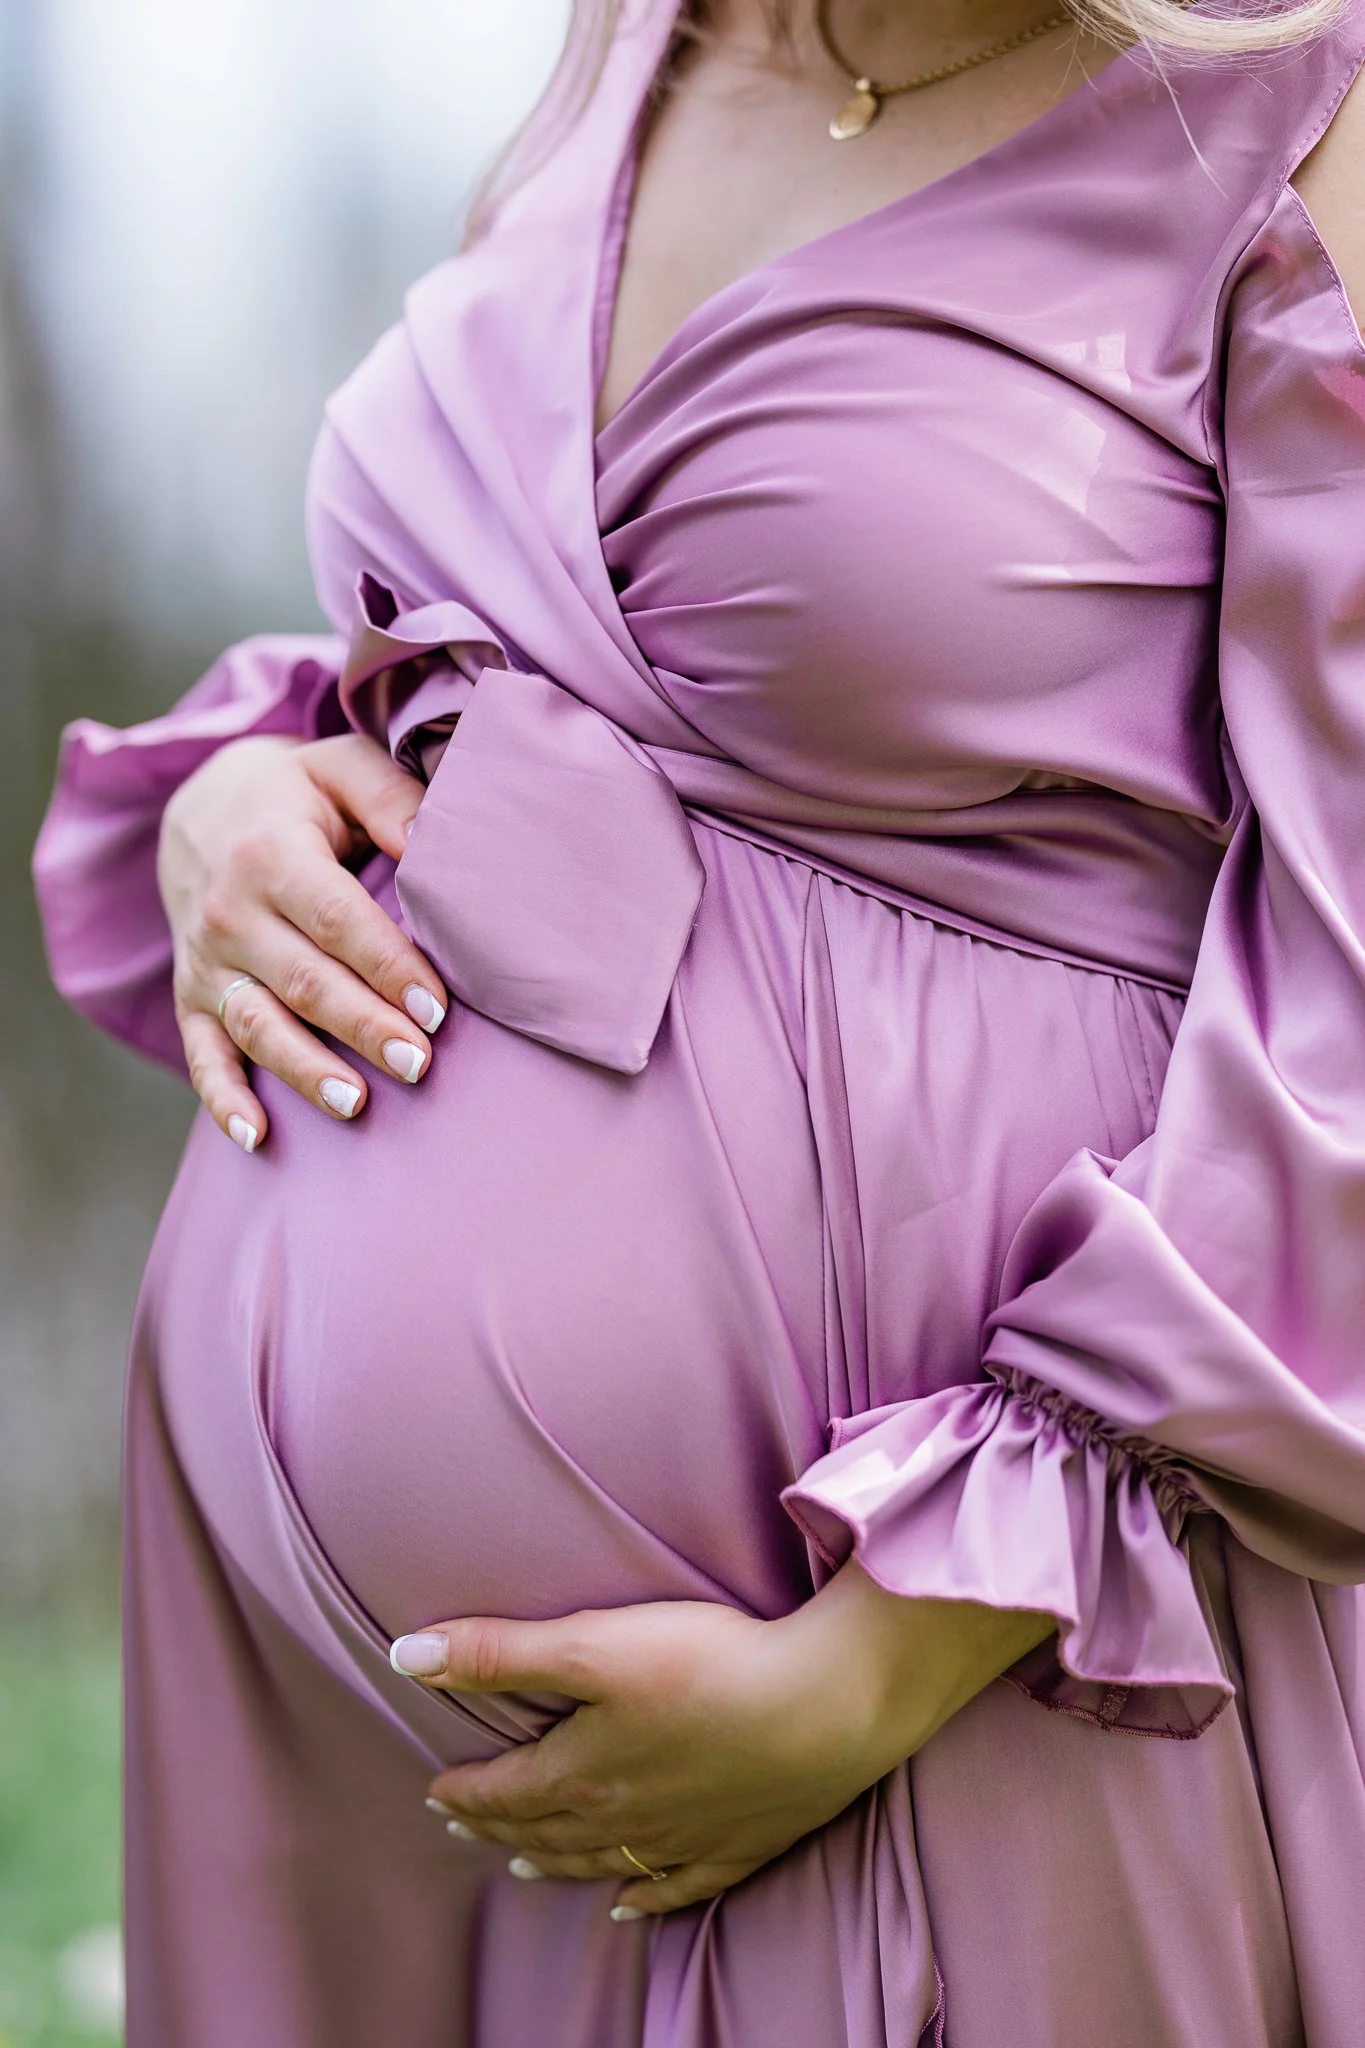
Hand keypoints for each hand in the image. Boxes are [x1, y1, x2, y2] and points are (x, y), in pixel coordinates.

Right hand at [157, 732, 447, 1150]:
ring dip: (304, 1070)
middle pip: (304, 981)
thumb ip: (392, 798)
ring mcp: (206, 963)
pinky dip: (223, 1100)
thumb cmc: (297, 796)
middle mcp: (229, 914)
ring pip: (257, 1025)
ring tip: (356, 1104)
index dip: (387, 965)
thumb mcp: (340, 769)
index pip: (337, 919)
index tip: (436, 1008)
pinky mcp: (191, 998)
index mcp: (270, 854)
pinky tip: (258, 1138)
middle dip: (363, 1026)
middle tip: (419, 1064)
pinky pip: (202, 1056)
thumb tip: (437, 844)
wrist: (200, 809)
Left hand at [392, 1564, 1052, 1918]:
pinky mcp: (741, 1841)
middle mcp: (626, 1814)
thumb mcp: (592, 1645)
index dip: (466, 1792)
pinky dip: (646, 1897)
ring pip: (603, 1859)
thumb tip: (403, 1654)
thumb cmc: (709, 1666)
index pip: (507, 1789)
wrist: (826, 1706)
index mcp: (585, 1769)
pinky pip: (679, 1884)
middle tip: (467, 1826)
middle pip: (547, 1829)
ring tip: (524, 1865)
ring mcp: (686, 1835)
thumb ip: (499, 1652)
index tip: (436, 1793)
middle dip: (500, 1826)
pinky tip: (628, 1906)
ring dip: (556, 1861)